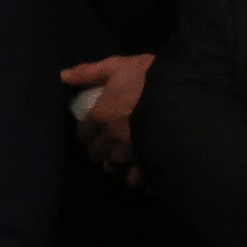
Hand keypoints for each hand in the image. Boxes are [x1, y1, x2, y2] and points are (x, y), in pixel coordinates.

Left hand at [60, 53, 153, 179]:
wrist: (185, 92)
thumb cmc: (149, 77)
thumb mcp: (118, 66)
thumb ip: (88, 73)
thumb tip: (60, 76)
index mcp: (102, 117)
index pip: (83, 136)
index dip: (88, 134)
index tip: (95, 130)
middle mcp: (113, 140)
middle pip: (98, 156)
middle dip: (102, 151)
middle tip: (111, 143)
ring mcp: (133, 155)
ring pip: (116, 169)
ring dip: (119, 165)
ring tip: (127, 158)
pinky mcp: (151, 165)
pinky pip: (140, 180)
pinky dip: (140, 176)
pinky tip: (145, 168)